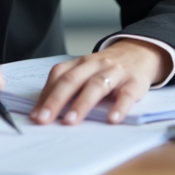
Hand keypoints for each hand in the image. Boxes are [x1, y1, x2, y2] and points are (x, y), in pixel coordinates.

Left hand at [31, 39, 169, 125]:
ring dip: (81, 104)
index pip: (58, 75)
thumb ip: (70, 87)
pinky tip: (112, 119)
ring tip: (70, 121)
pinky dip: (119, 107)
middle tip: (44, 119)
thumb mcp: (87, 71)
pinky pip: (127, 94)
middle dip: (56, 100)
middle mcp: (95, 64)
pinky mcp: (134, 82)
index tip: (35, 115)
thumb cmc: (107, 69)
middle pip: (72, 80)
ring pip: (96, 86)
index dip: (46, 95)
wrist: (140, 52)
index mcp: (80, 63)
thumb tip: (46, 111)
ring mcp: (114, 71)